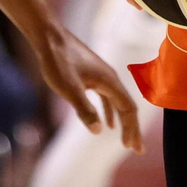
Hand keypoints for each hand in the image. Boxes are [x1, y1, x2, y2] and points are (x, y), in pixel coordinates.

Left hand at [31, 23, 144, 153]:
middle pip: (127, 106)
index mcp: (109, 81)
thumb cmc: (58, 61)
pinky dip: (111, 112)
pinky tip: (108, 123)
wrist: (49, 37)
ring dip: (123, 122)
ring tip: (125, 139)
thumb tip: (98, 131)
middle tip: (137, 150)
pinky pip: (108, 97)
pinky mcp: (93, 75)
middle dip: (132, 129)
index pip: (128, 109)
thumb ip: (85, 109)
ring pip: (118, 102)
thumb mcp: (69, 88)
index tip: (131, 148)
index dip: (132, 129)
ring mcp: (102, 76)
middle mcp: (110, 78)